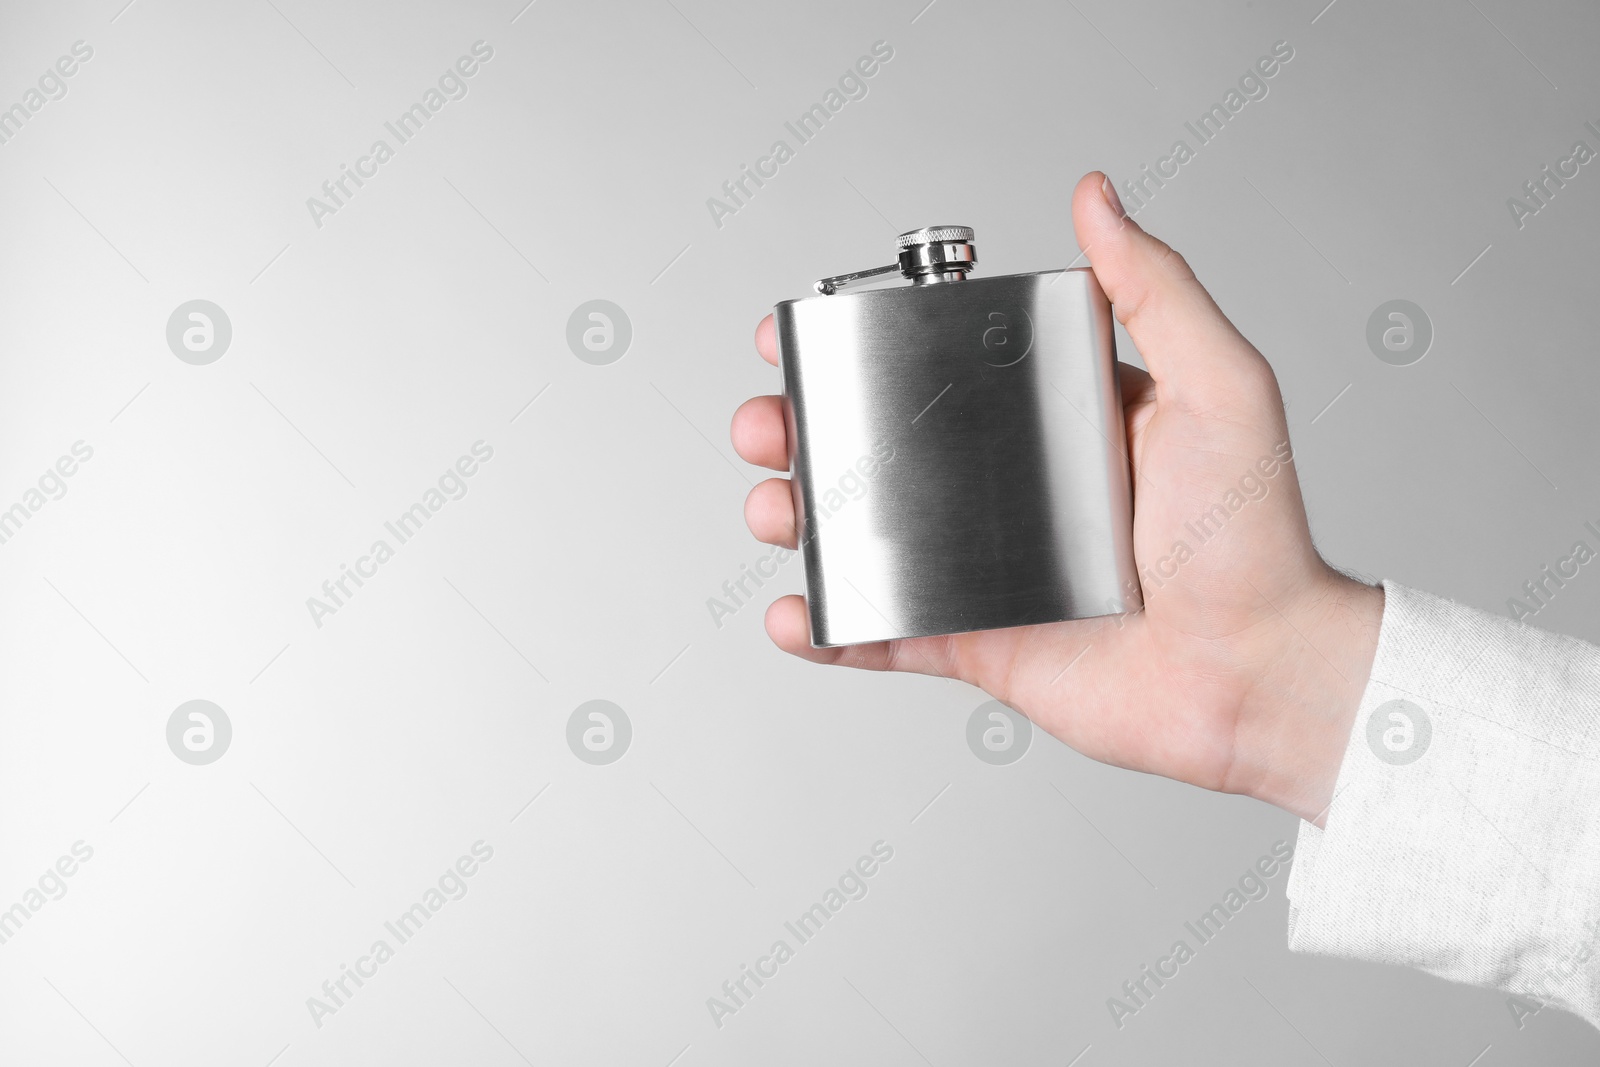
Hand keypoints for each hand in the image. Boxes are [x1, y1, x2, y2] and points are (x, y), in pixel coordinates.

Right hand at [730, 172, 1382, 824]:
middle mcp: (1008, 490)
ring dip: (800, 518)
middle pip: (876, 448)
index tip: (800, 330)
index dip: (857, 347)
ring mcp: (985, 570)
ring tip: (778, 508)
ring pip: (863, 536)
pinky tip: (796, 612)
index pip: (933, 368)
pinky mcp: (976, 644)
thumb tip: (1094, 198)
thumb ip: (1155, 290)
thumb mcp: (1217, 387)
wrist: (1256, 672)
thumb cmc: (1253, 536)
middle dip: (803, 430)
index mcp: (1050, 420)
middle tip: (769, 423)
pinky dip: (827, 627)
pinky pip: (882, 634)